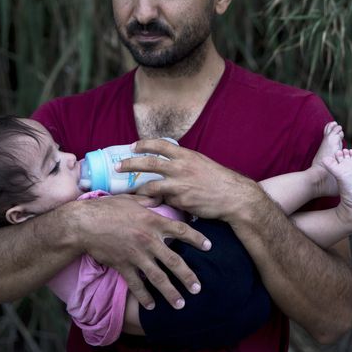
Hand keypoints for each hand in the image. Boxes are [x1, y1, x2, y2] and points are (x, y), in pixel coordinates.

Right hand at [68, 193, 209, 309]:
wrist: (84, 224)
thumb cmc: (108, 208)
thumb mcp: (131, 199)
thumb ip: (149, 199)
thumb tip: (160, 194)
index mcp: (153, 222)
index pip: (181, 231)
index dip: (197, 239)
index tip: (209, 247)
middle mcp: (148, 241)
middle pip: (174, 261)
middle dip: (188, 276)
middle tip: (198, 288)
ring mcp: (136, 255)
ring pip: (158, 278)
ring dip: (171, 292)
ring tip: (180, 304)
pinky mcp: (123, 266)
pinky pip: (136, 285)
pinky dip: (144, 297)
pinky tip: (152, 305)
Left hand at [117, 139, 268, 223]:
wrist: (234, 197)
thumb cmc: (219, 181)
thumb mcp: (201, 163)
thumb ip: (184, 162)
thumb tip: (168, 163)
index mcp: (186, 155)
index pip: (159, 144)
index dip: (143, 144)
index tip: (132, 146)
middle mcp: (181, 168)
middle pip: (148, 163)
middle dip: (129, 164)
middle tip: (117, 166)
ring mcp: (179, 185)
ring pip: (151, 186)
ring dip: (138, 191)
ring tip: (130, 194)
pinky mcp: (181, 201)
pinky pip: (165, 202)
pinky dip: (160, 204)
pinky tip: (155, 207)